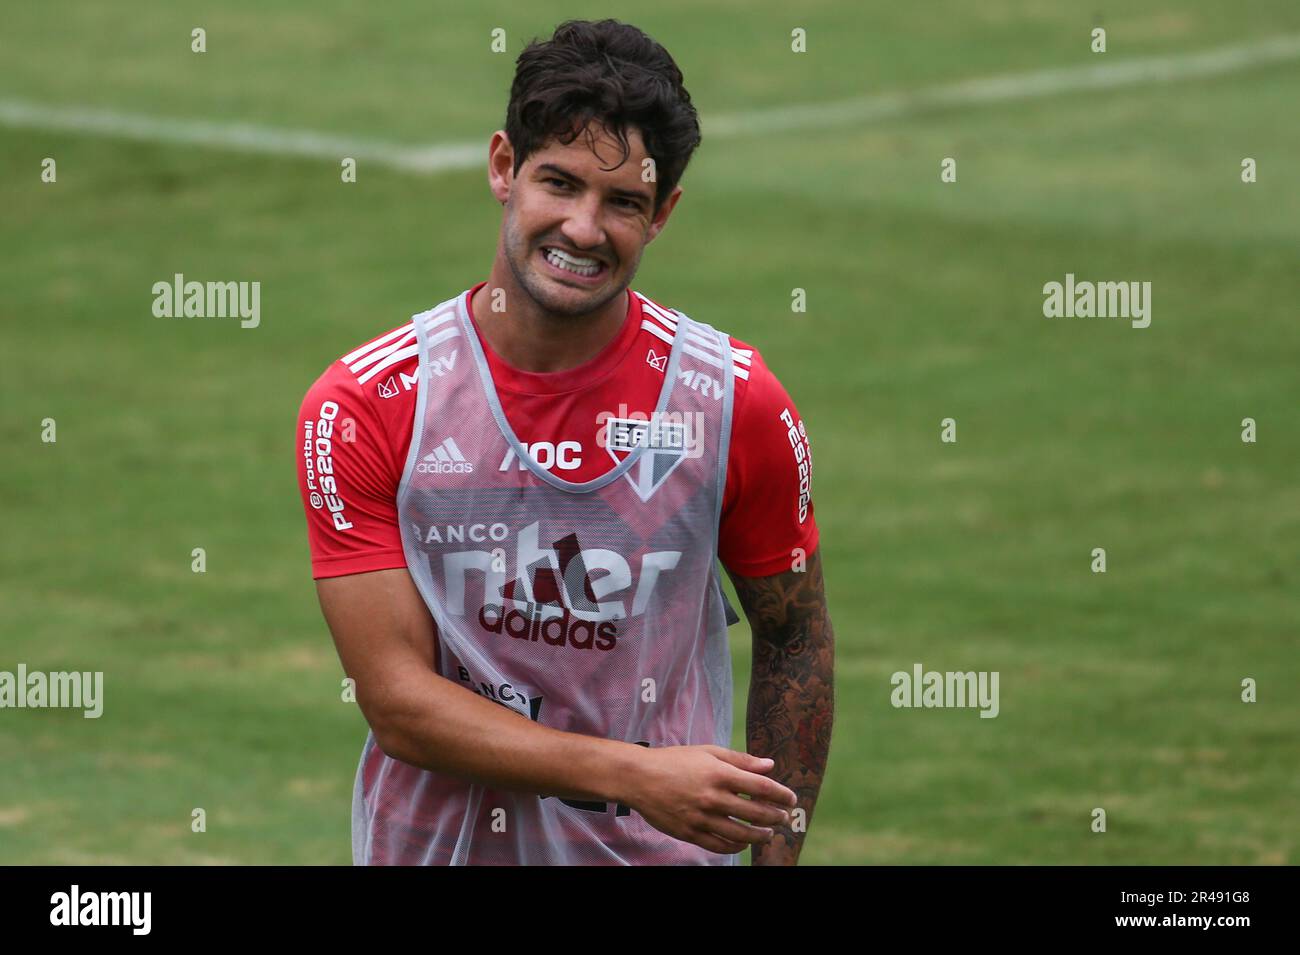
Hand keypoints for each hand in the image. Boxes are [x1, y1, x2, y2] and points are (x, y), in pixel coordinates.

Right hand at [621, 745, 797, 854]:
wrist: (639, 777)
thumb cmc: (676, 761)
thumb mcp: (708, 752)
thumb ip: (740, 760)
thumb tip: (770, 766)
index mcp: (719, 774)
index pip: (761, 787)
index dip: (781, 794)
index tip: (791, 799)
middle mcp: (712, 797)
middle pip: (756, 813)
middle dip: (775, 817)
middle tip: (783, 818)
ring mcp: (701, 818)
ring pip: (741, 834)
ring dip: (760, 835)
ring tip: (768, 834)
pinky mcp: (689, 833)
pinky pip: (720, 845)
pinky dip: (736, 846)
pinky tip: (744, 843)